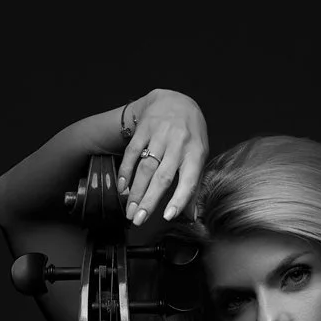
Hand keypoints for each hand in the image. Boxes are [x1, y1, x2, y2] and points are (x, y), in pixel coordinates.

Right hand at [118, 88, 207, 227]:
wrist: (176, 101)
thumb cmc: (190, 135)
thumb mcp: (198, 157)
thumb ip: (194, 186)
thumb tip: (192, 216)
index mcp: (195, 153)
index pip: (189, 180)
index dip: (179, 199)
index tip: (168, 217)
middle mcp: (178, 143)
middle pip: (162, 177)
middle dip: (149, 201)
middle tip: (138, 220)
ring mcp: (160, 135)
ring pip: (145, 167)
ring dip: (135, 191)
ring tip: (129, 210)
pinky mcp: (144, 129)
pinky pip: (132, 152)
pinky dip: (125, 171)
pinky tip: (122, 187)